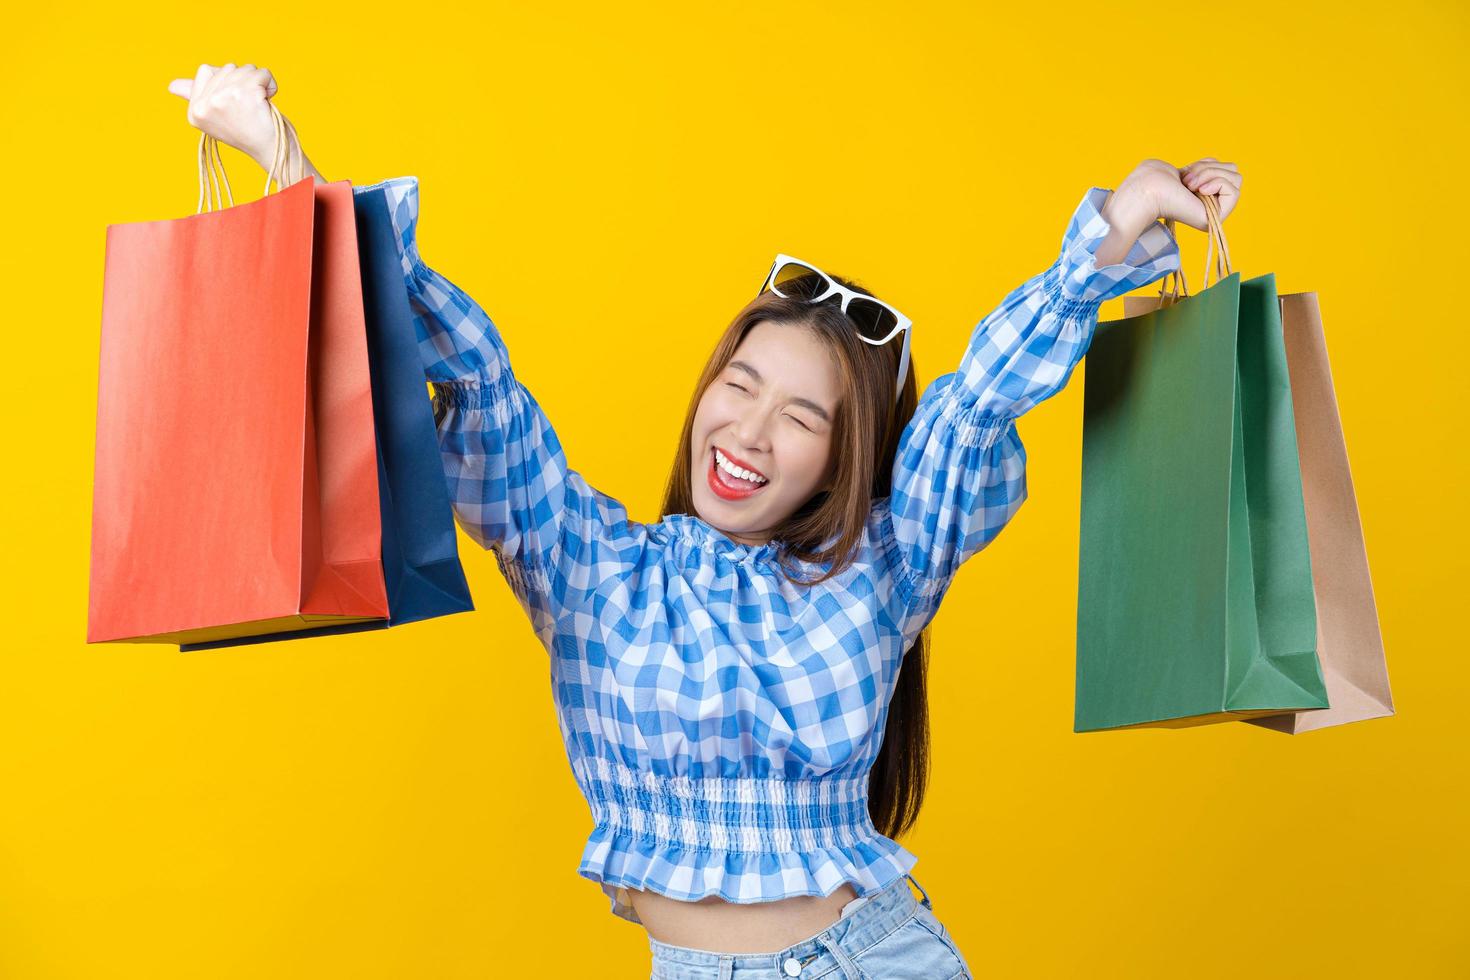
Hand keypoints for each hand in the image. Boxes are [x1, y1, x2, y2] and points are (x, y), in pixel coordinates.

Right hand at [167, 63, 285, 166]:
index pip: (205, 70)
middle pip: (227, 68)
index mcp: (194, 111)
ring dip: (258, 84)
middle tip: (249, 108)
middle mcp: (204, 105)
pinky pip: (263, 73)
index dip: (227, 81)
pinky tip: (268, 102)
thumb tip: (171, 86)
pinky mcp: (244, 93)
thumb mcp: (216, 116)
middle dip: (244, 83)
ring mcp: (222, 98)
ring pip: (245, 69)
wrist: (271, 151)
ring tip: (258, 106)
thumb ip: (195, 97)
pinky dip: (271, 84)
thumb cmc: (247, 132)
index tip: (235, 103)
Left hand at [1124, 157, 1242, 230]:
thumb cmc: (1157, 179)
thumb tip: (1214, 170)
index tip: (1186, 174)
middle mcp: (1212, 203)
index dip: (1208, 164)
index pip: (1226, 168)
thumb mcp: (1186, 169)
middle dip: (1210, 168)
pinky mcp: (1217, 216)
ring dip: (1211, 174)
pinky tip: (1199, 190)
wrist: (1148, 190)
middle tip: (1187, 181)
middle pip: (1233, 171)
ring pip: (1236, 178)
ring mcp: (1216, 211)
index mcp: (1204, 192)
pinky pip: (1235, 190)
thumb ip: (1204, 169)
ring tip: (1190, 185)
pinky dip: (1217, 183)